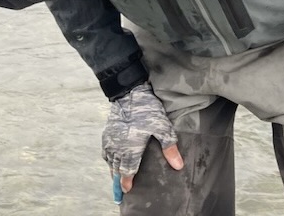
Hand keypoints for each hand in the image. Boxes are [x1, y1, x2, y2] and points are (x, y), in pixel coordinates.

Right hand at [102, 82, 182, 198]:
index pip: (127, 172)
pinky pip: (105, 151)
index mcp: (131, 149)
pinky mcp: (106, 132)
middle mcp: (118, 147)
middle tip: (122, 188)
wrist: (129, 93)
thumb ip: (169, 147)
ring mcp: (110, 140)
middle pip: (117, 168)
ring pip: (110, 161)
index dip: (127, 182)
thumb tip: (178, 166)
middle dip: (119, 178)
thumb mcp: (162, 127)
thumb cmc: (147, 110)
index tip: (128, 190)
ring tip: (117, 176)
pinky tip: (111, 159)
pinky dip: (108, 159)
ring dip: (113, 169)